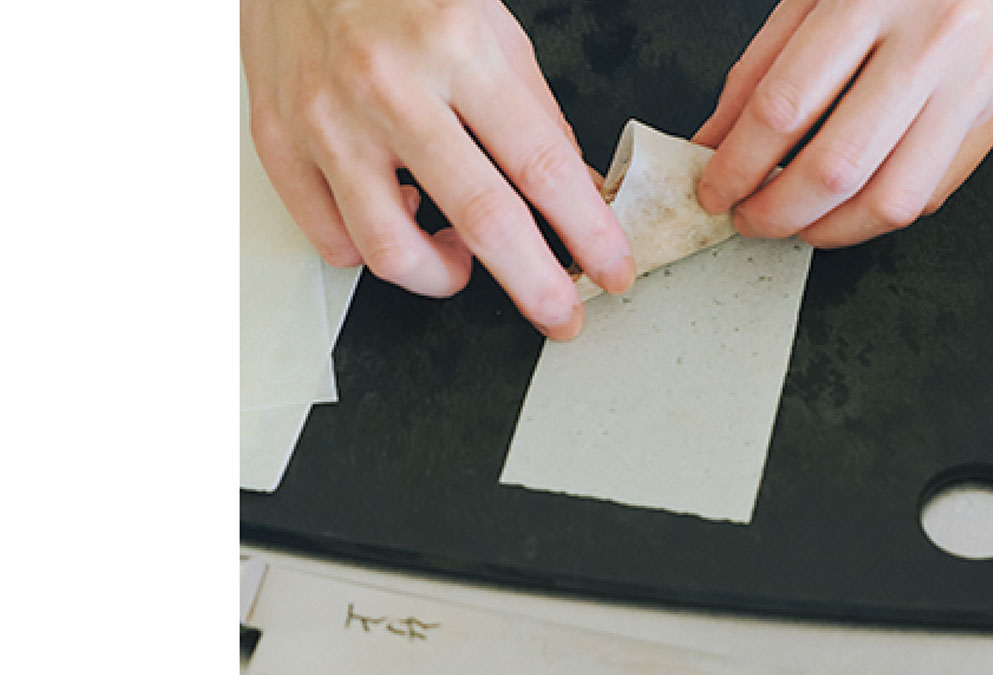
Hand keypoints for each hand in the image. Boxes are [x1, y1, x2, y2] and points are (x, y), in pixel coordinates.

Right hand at [241, 0, 634, 339]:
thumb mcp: (489, 22)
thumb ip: (533, 110)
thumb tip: (575, 190)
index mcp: (456, 46)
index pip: (541, 165)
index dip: (587, 231)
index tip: (611, 269)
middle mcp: (388, 87)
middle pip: (480, 219)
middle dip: (535, 284)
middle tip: (560, 314)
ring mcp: (326, 119)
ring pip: (391, 250)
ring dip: (442, 276)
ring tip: (460, 261)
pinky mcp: (278, 140)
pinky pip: (330, 239)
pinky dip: (371, 252)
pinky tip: (396, 220)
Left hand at [693, 0, 992, 247]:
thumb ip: (761, 69)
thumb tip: (716, 144)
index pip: (784, 107)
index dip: (737, 164)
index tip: (715, 189)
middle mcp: (930, 42)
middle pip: (837, 167)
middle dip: (776, 211)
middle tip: (748, 217)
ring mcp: (972, 82)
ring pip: (891, 199)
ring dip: (829, 229)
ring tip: (795, 222)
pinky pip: (932, 192)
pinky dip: (877, 214)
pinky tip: (847, 205)